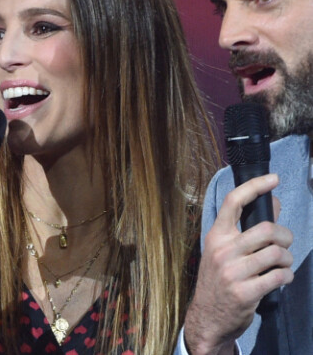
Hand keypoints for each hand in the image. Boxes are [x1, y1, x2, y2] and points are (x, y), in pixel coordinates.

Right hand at [184, 174, 293, 354]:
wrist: (207, 317)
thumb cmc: (219, 279)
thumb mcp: (224, 251)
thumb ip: (247, 229)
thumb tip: (273, 204)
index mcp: (216, 235)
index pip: (233, 201)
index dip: (255, 186)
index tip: (273, 178)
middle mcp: (222, 250)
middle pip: (266, 229)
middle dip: (285, 235)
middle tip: (285, 243)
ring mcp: (233, 271)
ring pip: (277, 253)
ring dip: (288, 258)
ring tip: (283, 264)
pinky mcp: (245, 292)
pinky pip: (279, 276)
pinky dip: (286, 276)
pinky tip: (281, 278)